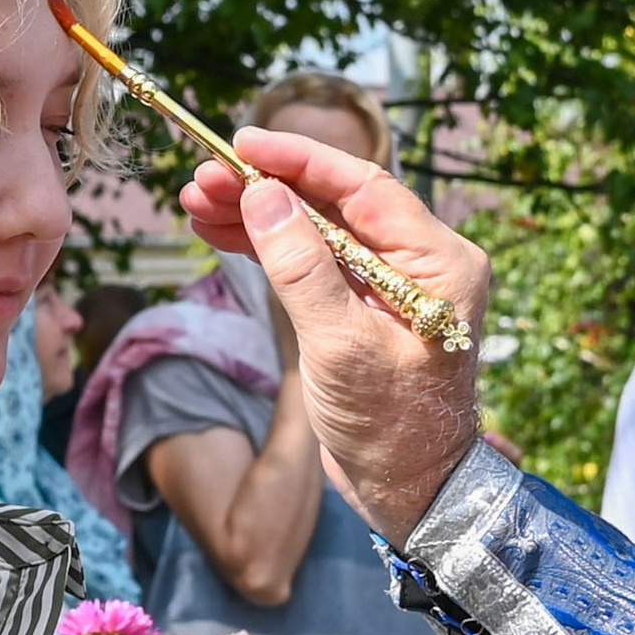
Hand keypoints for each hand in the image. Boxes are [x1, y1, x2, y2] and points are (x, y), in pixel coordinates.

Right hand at [181, 132, 490, 543]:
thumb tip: (264, 195)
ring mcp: (387, 285)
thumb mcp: (342, 345)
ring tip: (196, 200)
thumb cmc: (391, 427)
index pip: (364, 187)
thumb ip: (302, 267)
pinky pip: (310, 262)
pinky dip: (266, 247)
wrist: (409, 491)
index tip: (244, 144)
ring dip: (257, 214)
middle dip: (266, 187)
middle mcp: (419, 263)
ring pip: (315, 229)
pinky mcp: (359, 308)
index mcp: (438, 262)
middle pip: (334, 203)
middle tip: (202, 176)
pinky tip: (220, 231)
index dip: (301, 160)